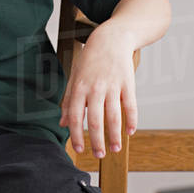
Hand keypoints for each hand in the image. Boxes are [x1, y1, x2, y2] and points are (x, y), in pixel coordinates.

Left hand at [59, 19, 137, 158]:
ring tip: (114, 149)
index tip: (79, 148)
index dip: (76, 134)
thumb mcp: (75, 76)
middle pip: (95, 120)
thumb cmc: (90, 59)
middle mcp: (95, 87)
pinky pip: (130, 106)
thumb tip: (62, 124)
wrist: (111, 38)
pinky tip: (130, 132)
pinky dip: (131, 121)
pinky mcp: (128, 83)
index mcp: (80, 86)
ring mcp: (113, 85)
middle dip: (96, 140)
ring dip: (114, 136)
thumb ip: (68, 100)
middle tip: (98, 154)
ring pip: (113, 116)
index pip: (75, 115)